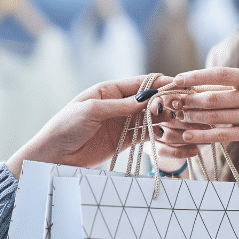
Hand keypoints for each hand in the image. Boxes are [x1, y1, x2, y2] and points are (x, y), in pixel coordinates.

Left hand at [6, 75, 173, 177]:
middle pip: (148, 100)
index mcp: (108, 90)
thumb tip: (147, 99)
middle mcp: (117, 104)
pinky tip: (173, 134)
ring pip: (150, 118)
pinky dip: (159, 134)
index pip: (139, 83)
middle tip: (185, 104)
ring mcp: (121, 123)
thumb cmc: (65, 127)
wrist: (53, 156)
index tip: (178, 84)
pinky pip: (145, 135)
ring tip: (183, 119)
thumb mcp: (91, 111)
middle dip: (166, 101)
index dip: (159, 83)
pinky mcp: (123, 141)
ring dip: (165, 118)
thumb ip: (119, 106)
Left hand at [163, 66, 238, 154]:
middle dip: (190, 100)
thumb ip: (231, 84)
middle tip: (172, 101)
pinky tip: (188, 134)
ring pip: (215, 117)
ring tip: (178, 115)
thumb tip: (195, 83)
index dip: (196, 76)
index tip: (177, 79)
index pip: (220, 74)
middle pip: (214, 98)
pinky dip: (202, 135)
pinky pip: (222, 135)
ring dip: (193, 116)